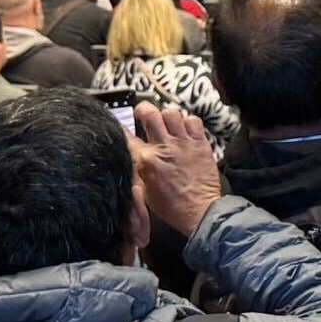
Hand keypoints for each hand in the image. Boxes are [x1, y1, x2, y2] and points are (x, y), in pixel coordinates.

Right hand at [132, 105, 222, 235]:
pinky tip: (185, 132)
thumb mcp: (144, 191)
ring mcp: (184, 143)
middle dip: (143, 109)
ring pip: (171, 113)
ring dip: (167, 117)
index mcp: (147, 161)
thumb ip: (137, 170)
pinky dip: (188, 122)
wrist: (200, 212)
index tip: (120, 125)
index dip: (121, 128)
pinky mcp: (200, 143)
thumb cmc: (173, 206)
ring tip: (167, 125)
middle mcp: (164, 147)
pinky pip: (193, 120)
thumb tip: (132, 157)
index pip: (127, 135)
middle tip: (143, 114)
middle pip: (149, 113)